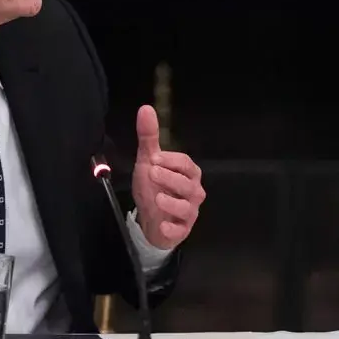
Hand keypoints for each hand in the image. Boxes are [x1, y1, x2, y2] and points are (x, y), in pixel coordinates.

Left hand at [131, 105, 204, 249]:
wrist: (150, 220)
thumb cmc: (153, 186)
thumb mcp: (148, 161)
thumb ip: (148, 137)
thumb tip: (145, 108)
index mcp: (188, 173)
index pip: (186, 164)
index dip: (172, 161)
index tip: (154, 158)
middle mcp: (193, 192)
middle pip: (189, 185)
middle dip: (171, 178)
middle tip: (151, 172)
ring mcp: (189, 212)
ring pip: (187, 208)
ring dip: (173, 202)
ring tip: (157, 197)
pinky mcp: (181, 231)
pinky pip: (180, 230)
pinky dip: (172, 228)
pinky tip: (162, 224)